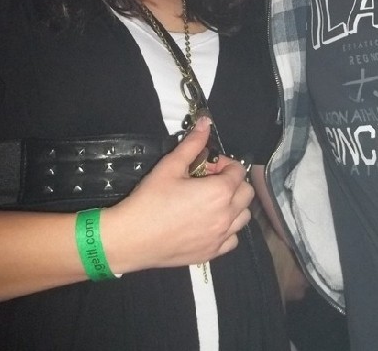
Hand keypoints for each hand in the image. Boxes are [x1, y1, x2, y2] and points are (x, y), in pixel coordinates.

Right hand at [101, 118, 253, 273]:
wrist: (132, 238)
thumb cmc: (150, 200)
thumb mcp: (171, 165)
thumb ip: (193, 143)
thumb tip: (206, 123)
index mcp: (220, 192)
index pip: (238, 171)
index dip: (224, 163)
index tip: (207, 165)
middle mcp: (226, 215)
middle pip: (246, 193)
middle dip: (233, 183)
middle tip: (209, 181)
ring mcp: (220, 237)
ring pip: (243, 217)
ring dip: (233, 206)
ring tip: (211, 202)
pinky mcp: (211, 254)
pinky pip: (232, 239)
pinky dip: (227, 230)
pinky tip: (208, 224)